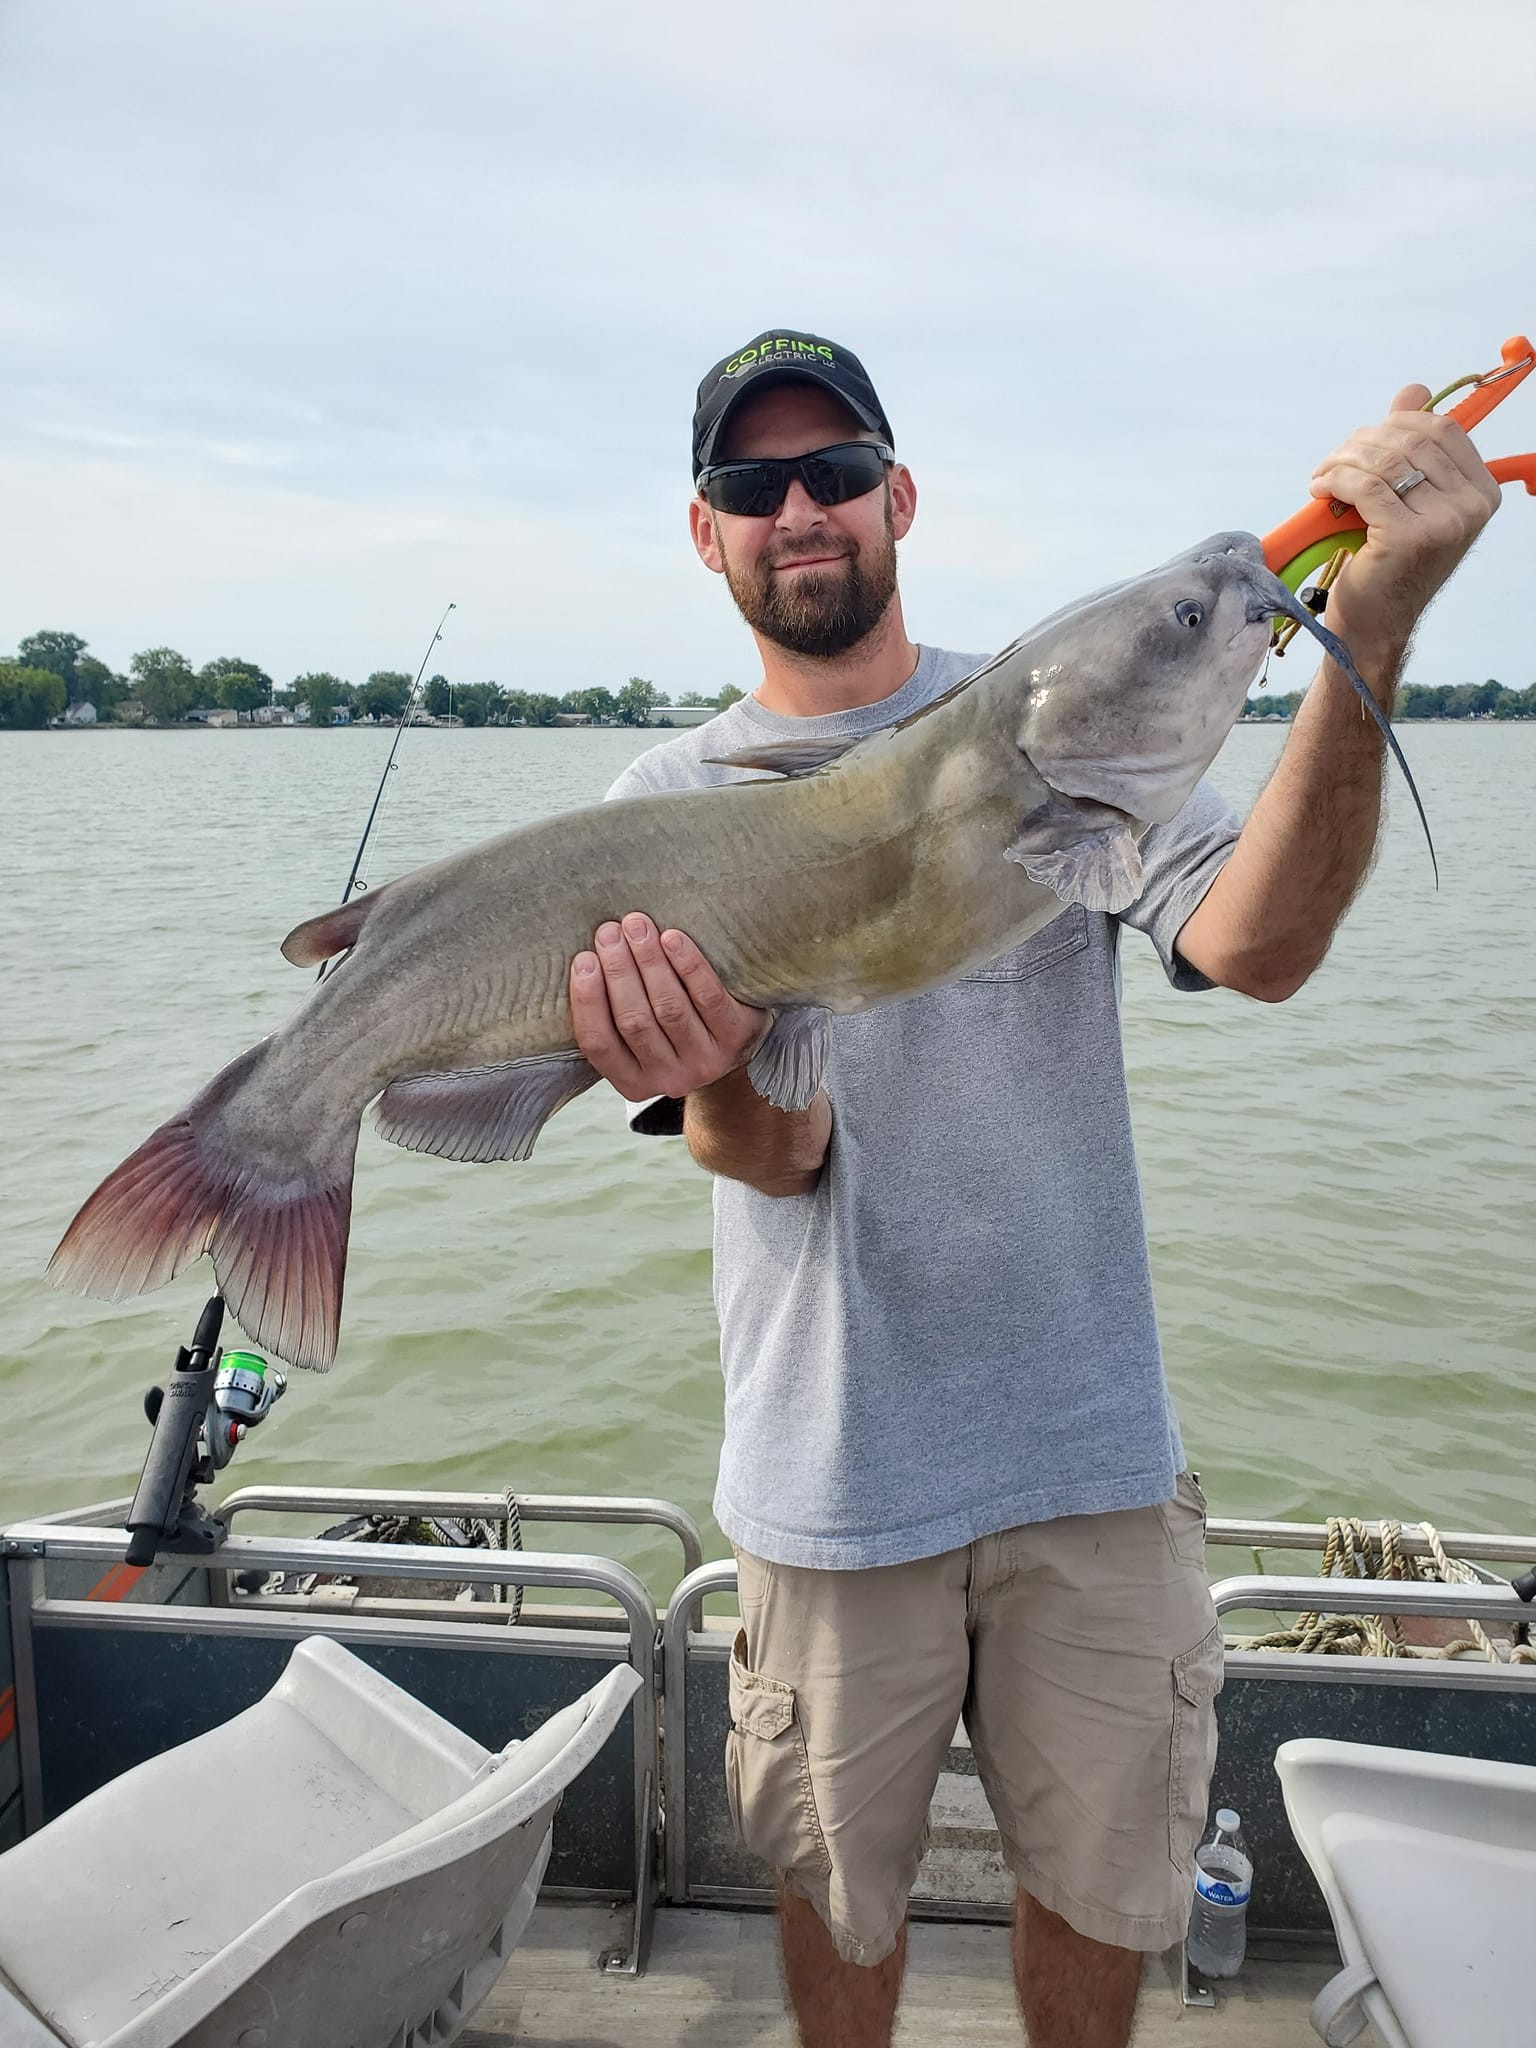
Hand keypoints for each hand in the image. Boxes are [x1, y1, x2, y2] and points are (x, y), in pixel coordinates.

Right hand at [570, 913, 765, 1101]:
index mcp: (631, 1082)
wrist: (734, 1046)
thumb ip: (610, 1013)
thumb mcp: (636, 1039)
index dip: (588, 1000)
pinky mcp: (736, 1038)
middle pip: (634, 1021)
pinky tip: (673, 939)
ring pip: (669, 1007)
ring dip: (649, 962)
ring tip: (637, 926)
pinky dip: (688, 965)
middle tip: (609, 932)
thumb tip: (581, 960)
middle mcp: (667, 1079)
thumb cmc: (670, 1030)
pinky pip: (708, 998)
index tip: (583, 959)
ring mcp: (704, 1062)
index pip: (598, 1043)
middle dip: (619, 971)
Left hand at [1309, 384, 1500, 660]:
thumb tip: (1414, 392)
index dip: (1398, 424)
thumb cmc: (1387, 564)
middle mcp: (1471, 507)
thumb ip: (1411, 448)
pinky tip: (1320, 491)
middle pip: (1411, 440)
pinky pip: (1364, 486)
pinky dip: (1335, 480)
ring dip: (1342, 461)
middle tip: (1333, 462)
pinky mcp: (1406, 537)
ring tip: (1322, 477)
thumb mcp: (1406, 500)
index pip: (1442, 430)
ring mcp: (1443, 523)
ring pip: (1385, 461)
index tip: (1364, 443)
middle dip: (1362, 443)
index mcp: (1481, 493)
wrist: (1373, 624)